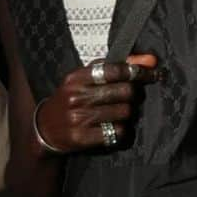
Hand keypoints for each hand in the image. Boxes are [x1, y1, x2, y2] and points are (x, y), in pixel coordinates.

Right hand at [33, 54, 159, 154]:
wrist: (45, 128)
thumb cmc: (73, 98)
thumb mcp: (87, 78)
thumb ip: (117, 66)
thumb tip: (151, 59)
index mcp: (77, 78)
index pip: (115, 70)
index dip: (138, 71)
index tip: (150, 74)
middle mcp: (76, 96)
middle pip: (125, 91)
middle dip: (134, 94)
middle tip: (130, 97)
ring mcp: (78, 118)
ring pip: (124, 112)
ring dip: (128, 113)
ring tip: (118, 112)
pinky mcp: (82, 138)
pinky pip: (117, 132)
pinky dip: (121, 130)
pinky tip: (112, 127)